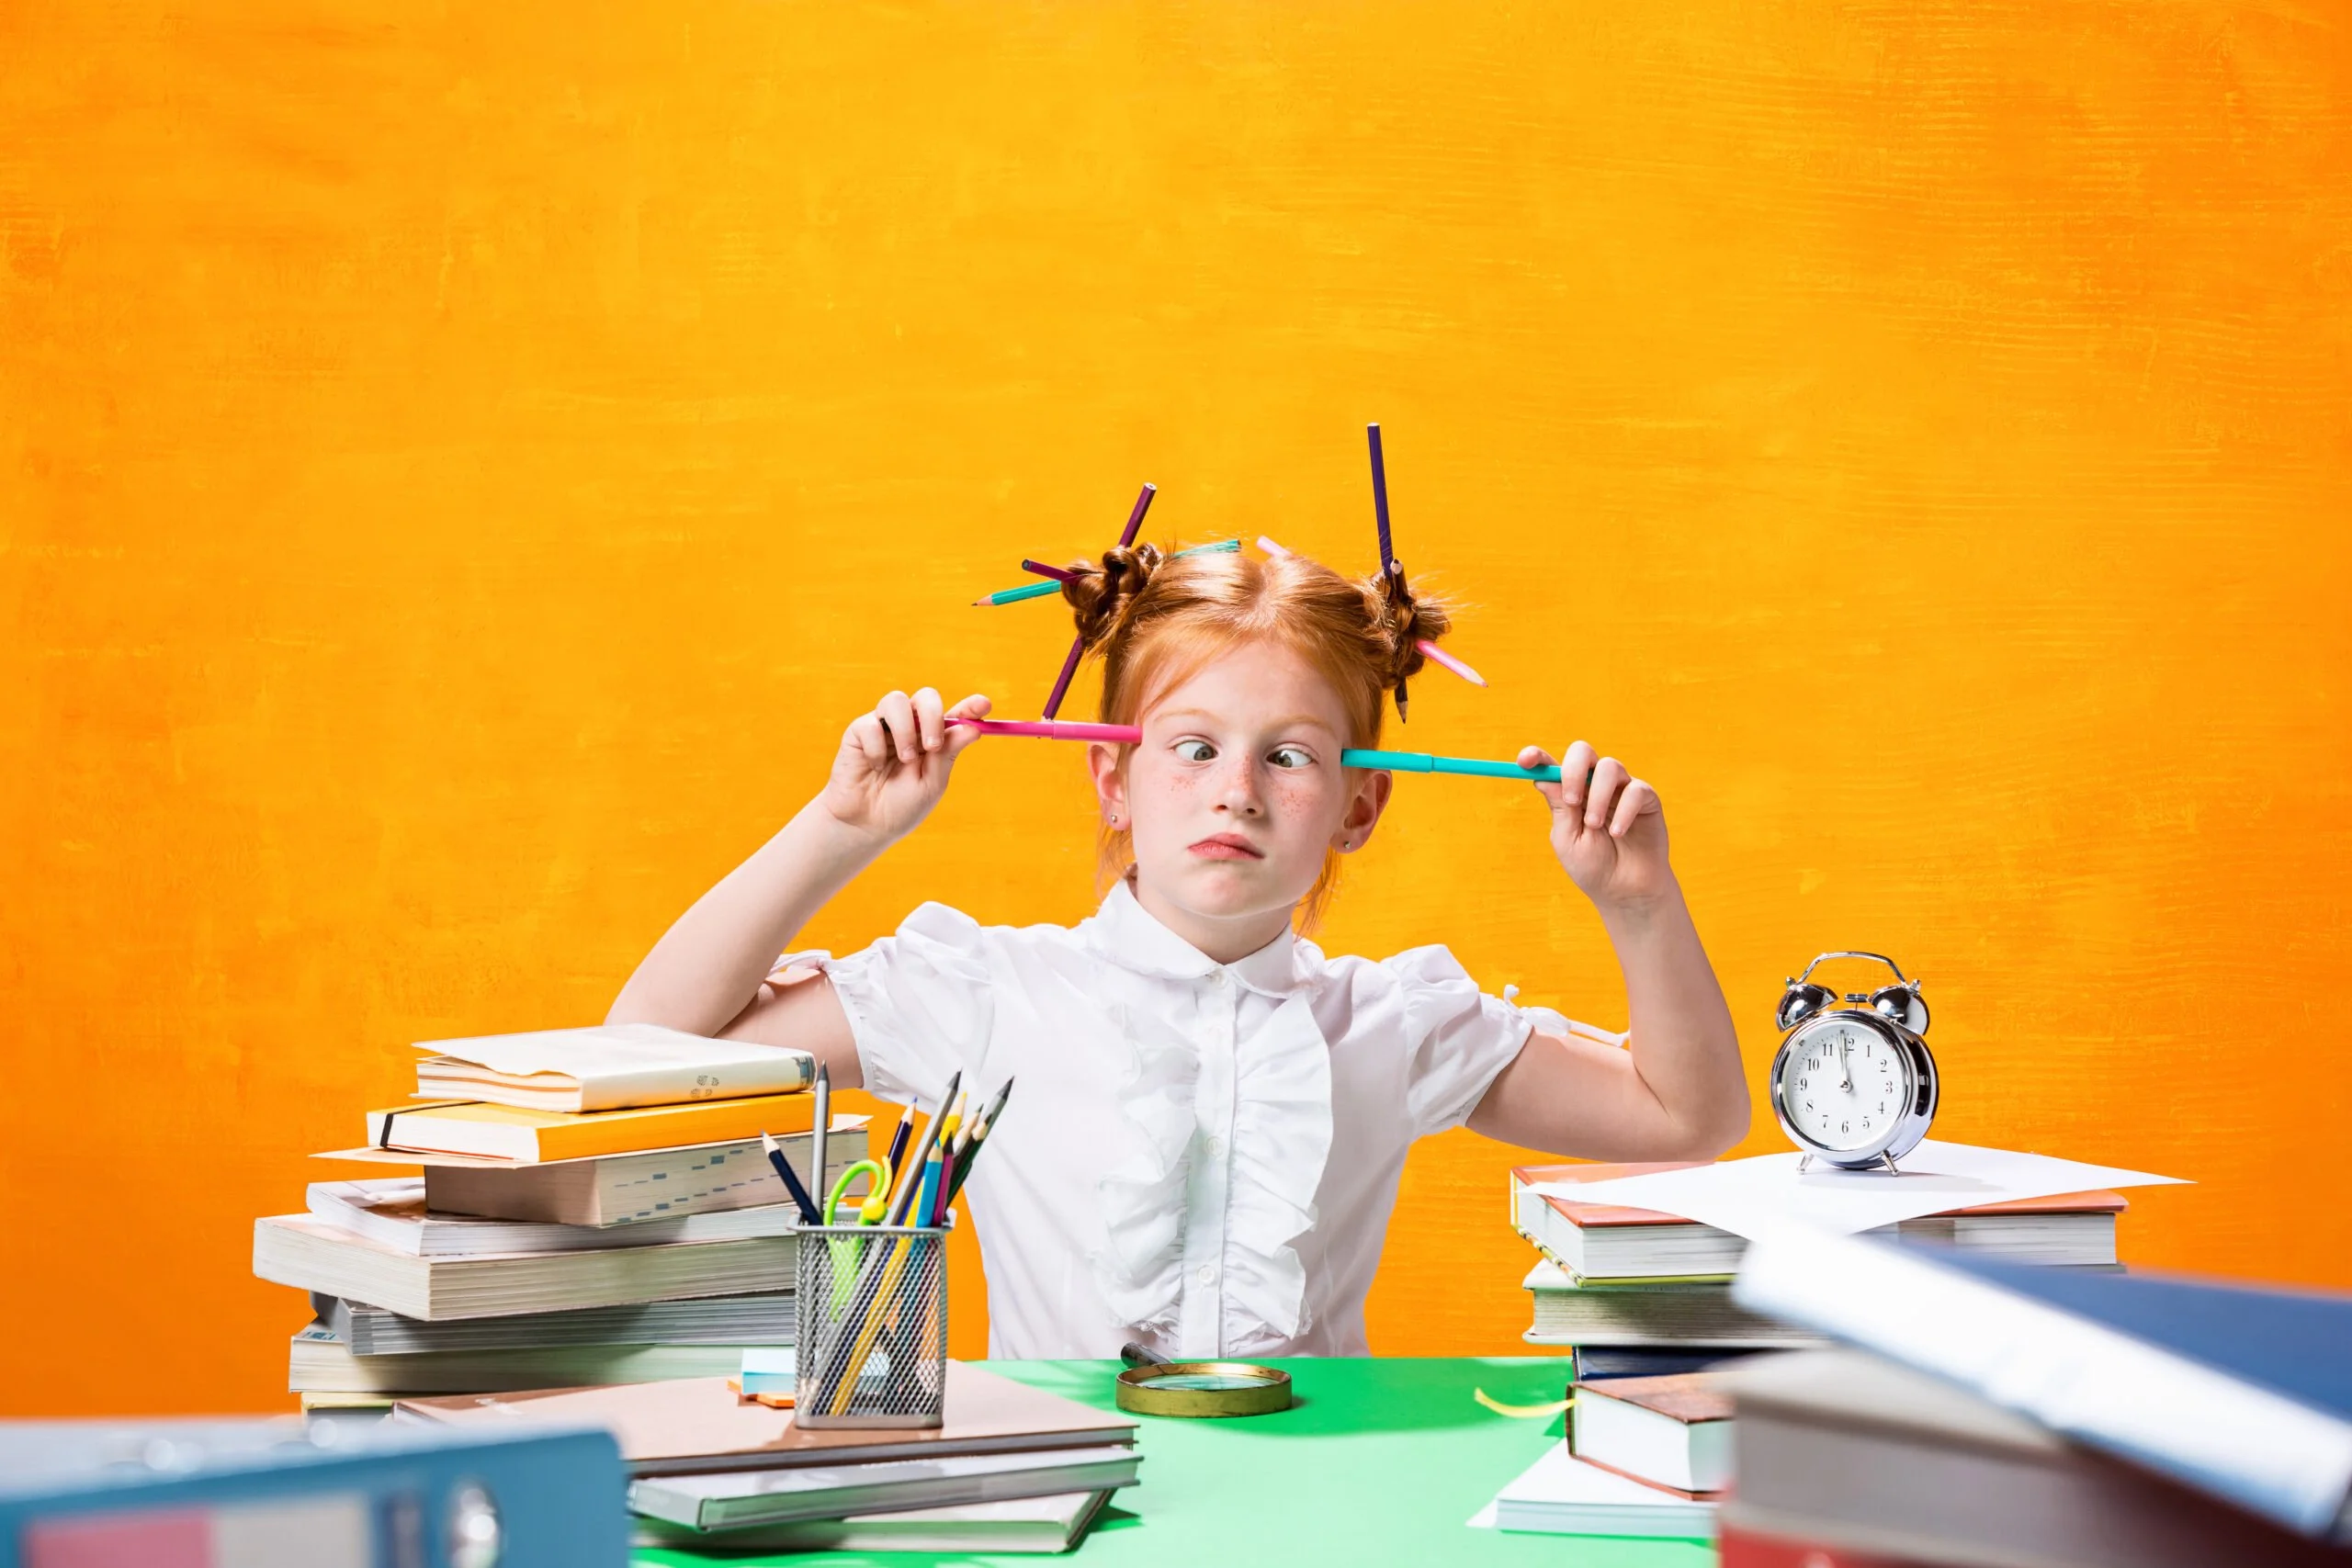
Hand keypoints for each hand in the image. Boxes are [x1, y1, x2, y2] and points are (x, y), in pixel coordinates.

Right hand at [820, 688, 990, 842]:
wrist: (864, 825)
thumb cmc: (900, 807)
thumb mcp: (931, 784)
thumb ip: (948, 755)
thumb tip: (972, 728)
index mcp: (933, 739)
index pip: (955, 715)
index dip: (970, 707)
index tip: (983, 705)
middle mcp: (910, 727)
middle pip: (926, 697)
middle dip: (933, 716)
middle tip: (932, 746)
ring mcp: (884, 727)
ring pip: (896, 700)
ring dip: (904, 731)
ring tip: (905, 760)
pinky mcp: (858, 732)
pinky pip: (869, 724)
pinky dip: (876, 747)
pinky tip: (875, 766)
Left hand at [1523, 740, 1672, 912]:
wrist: (1626, 892)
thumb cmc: (1594, 867)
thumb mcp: (1568, 839)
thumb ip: (1559, 808)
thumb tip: (1542, 777)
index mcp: (1570, 793)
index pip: (1551, 766)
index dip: (1536, 757)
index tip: (1524, 762)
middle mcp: (1595, 785)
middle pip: (1582, 752)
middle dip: (1573, 771)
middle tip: (1572, 800)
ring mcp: (1621, 789)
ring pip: (1610, 767)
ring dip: (1599, 797)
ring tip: (1595, 826)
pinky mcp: (1646, 799)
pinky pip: (1636, 790)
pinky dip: (1624, 811)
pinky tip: (1617, 833)